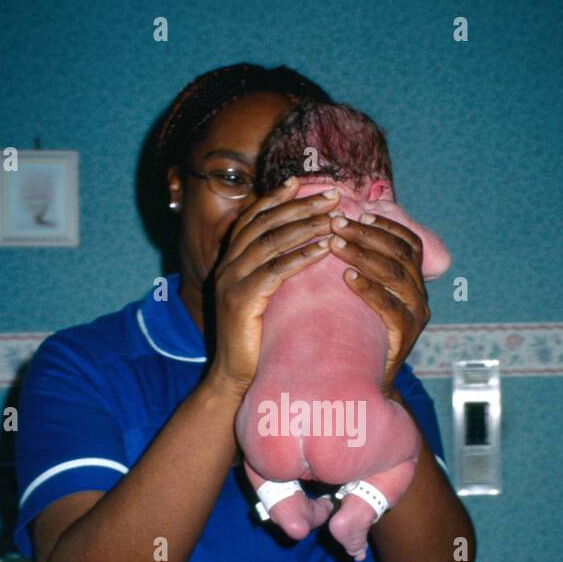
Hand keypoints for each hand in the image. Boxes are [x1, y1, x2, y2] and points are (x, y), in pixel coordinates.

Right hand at [209, 177, 341, 395]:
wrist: (234, 379)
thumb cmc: (258, 340)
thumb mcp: (264, 299)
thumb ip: (274, 272)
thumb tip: (306, 247)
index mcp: (230, 261)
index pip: (253, 218)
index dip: (276, 197)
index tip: (301, 182)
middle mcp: (227, 266)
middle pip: (265, 223)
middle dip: (300, 205)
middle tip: (332, 195)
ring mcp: (231, 282)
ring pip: (271, 242)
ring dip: (306, 226)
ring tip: (335, 218)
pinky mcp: (240, 301)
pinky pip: (275, 271)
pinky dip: (300, 256)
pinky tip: (324, 249)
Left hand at [327, 211, 429, 392]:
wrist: (363, 381)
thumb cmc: (356, 332)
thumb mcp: (362, 295)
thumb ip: (360, 266)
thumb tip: (336, 228)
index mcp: (414, 281)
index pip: (408, 242)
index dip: (385, 225)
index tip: (358, 212)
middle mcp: (420, 295)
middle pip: (401, 254)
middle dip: (368, 235)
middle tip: (336, 223)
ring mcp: (416, 317)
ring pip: (397, 275)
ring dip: (364, 255)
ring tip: (335, 244)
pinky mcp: (406, 337)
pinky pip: (391, 308)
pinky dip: (370, 290)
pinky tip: (347, 277)